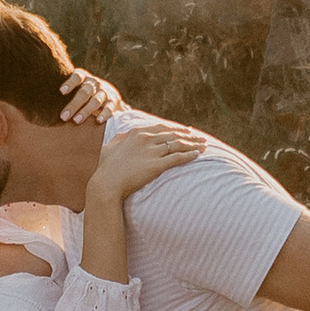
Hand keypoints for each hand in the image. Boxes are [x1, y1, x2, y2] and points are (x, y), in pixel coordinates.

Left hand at [59, 67, 124, 124]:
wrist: (109, 95)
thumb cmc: (82, 92)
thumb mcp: (74, 88)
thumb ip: (62, 90)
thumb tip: (34, 96)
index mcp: (83, 77)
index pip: (77, 76)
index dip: (69, 83)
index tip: (61, 92)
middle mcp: (94, 83)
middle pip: (84, 92)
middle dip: (73, 105)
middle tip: (63, 117)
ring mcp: (104, 92)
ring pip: (96, 100)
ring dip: (86, 111)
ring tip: (76, 121)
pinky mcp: (113, 102)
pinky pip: (109, 108)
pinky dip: (104, 114)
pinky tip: (98, 121)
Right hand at [87, 119, 204, 202]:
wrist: (106, 183)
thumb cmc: (105, 168)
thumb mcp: (109, 148)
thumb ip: (118, 140)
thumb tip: (122, 136)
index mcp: (136, 133)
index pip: (162, 127)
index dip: (177, 129)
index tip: (187, 131)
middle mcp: (146, 138)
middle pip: (174, 135)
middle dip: (190, 136)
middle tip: (201, 138)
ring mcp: (152, 151)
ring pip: (178, 144)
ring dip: (193, 145)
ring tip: (204, 146)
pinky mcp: (156, 165)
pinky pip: (177, 158)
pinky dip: (189, 155)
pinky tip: (198, 155)